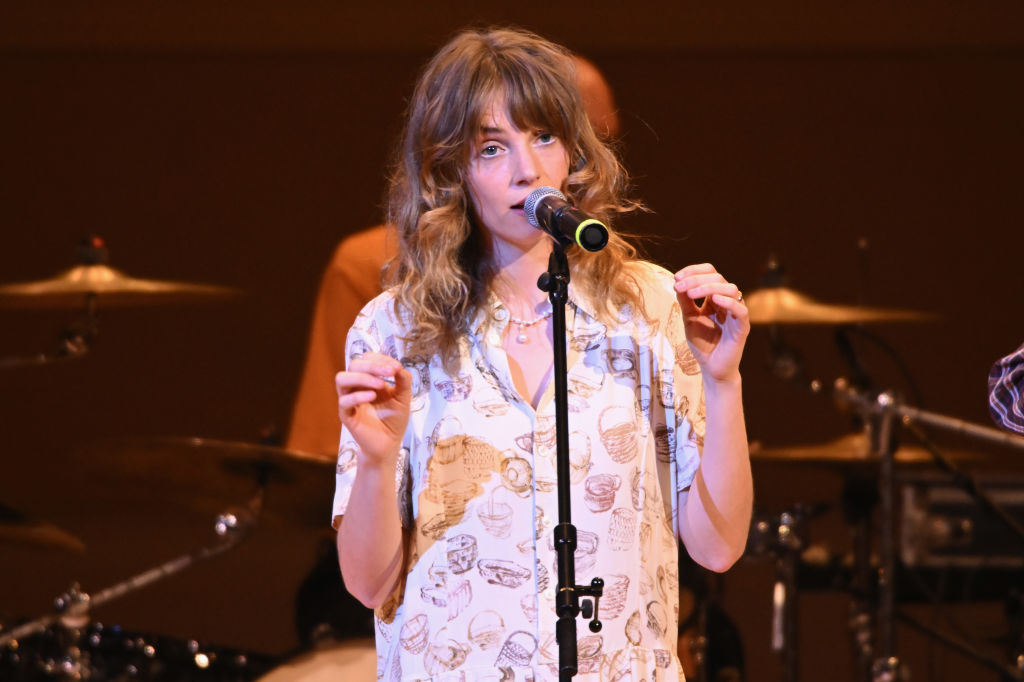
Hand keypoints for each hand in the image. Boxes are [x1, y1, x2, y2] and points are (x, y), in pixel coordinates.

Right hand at [335, 352, 411, 464]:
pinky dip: (358, 396)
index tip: (396, 367)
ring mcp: (349, 400)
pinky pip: (344, 401)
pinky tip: (373, 396)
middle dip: (372, 365)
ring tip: (380, 384)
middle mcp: (356, 387)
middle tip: (390, 372)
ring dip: (362, 377)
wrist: (389, 444)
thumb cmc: (394, 419)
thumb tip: (399, 366)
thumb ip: (403, 380)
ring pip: (342, 378)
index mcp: (368, 379)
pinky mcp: (346, 415)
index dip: (380, 359)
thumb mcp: (403, 397)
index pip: (366, 359)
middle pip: (353, 365)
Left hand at [674, 263, 749, 382]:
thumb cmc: (703, 345)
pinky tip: (712, 300)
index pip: (710, 274)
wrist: (712, 368)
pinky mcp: (742, 327)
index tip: (677, 278)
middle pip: (718, 278)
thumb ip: (685, 302)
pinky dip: (728, 302)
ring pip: (730, 289)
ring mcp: (736, 313)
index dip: (694, 271)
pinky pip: (740, 310)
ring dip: (708, 287)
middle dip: (696, 279)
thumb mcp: (689, 319)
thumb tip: (678, 282)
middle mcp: (728, 302)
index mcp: (715, 298)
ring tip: (691, 293)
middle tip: (679, 286)